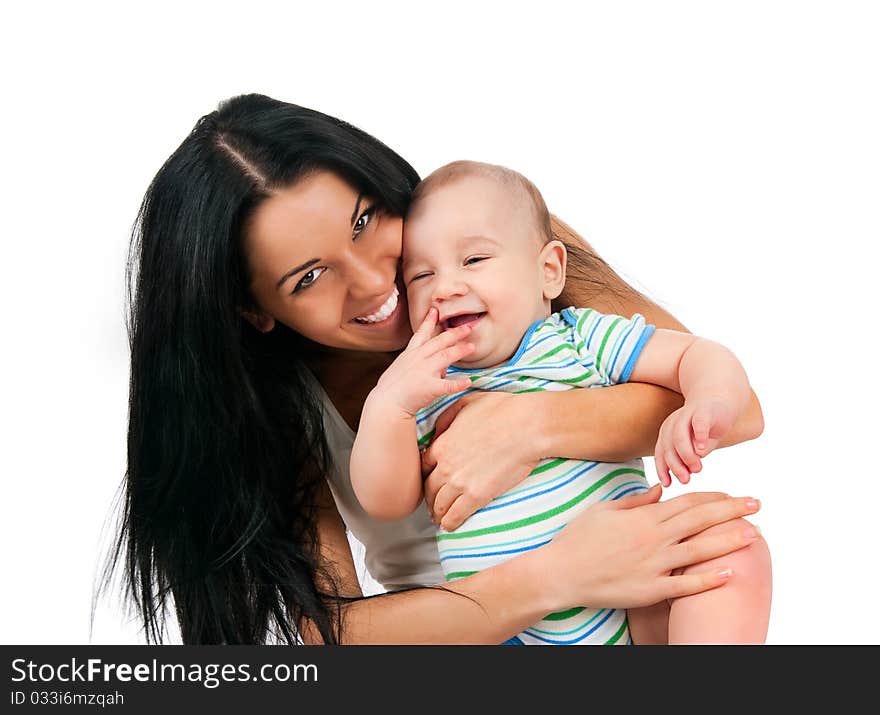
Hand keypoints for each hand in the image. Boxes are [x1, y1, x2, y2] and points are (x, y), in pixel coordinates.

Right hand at [370, 307, 474, 416]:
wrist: (386, 403)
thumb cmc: (392, 388)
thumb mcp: (402, 368)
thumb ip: (418, 363)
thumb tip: (438, 366)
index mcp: (411, 354)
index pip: (421, 334)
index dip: (429, 321)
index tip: (435, 310)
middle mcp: (419, 359)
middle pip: (439, 342)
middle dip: (454, 333)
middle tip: (467, 328)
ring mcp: (424, 372)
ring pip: (445, 357)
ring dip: (460, 350)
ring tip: (472, 347)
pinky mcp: (429, 387)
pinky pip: (447, 385)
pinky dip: (458, 383)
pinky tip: (468, 381)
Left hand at [422, 391, 539, 530]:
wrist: (527, 426)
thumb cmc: (503, 410)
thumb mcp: (467, 402)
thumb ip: (448, 416)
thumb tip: (439, 429)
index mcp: (442, 444)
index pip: (423, 466)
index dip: (425, 476)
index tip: (430, 482)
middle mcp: (446, 466)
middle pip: (429, 489)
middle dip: (430, 499)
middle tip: (433, 505)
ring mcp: (460, 482)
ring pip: (440, 505)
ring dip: (438, 514)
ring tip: (440, 519)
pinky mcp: (476, 496)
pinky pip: (455, 516)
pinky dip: (450, 523)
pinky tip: (450, 526)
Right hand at [540, 485, 762, 610]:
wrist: (560, 573)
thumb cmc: (577, 540)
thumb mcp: (603, 510)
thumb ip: (635, 501)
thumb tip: (659, 490)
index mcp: (643, 517)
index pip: (687, 503)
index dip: (714, 497)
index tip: (734, 495)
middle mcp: (653, 538)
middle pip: (700, 520)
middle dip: (732, 510)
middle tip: (757, 505)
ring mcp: (653, 565)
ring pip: (699, 550)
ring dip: (729, 540)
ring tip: (754, 534)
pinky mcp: (650, 590)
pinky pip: (684, 585)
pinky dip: (707, 580)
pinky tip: (728, 573)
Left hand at [654, 398, 737, 486]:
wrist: (720, 398)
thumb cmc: (706, 427)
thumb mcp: (697, 446)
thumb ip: (691, 458)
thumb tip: (688, 472)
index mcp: (668, 432)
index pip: (661, 452)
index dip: (662, 469)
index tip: (668, 485)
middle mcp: (674, 423)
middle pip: (668, 446)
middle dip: (675, 465)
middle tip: (685, 480)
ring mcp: (687, 415)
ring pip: (679, 435)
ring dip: (686, 454)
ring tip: (696, 468)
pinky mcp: (704, 410)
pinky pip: (698, 423)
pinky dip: (698, 436)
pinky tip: (701, 450)